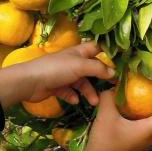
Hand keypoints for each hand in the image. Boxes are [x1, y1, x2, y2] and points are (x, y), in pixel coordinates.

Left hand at [0, 42, 114, 109]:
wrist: (30, 82)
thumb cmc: (56, 69)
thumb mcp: (80, 66)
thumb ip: (98, 69)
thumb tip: (114, 73)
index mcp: (79, 52)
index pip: (97, 47)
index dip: (108, 52)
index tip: (121, 61)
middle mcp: (73, 62)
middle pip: (92, 68)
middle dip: (101, 77)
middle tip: (113, 87)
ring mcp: (64, 75)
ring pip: (82, 83)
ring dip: (89, 92)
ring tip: (94, 103)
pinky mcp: (57, 87)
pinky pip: (70, 92)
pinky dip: (74, 96)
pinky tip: (75, 101)